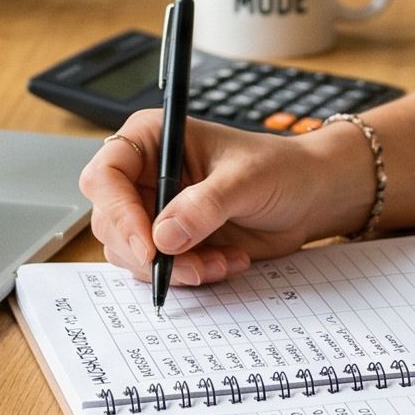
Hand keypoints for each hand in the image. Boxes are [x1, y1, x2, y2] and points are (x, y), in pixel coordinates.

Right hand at [78, 110, 375, 287]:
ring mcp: (155, 211)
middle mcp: (145, 175)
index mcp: (152, 139)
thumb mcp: (247, 180)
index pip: (106, 175)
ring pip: (131, 253)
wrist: (308, 197)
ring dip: (175, 268)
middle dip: (148, 252)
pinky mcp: (171, 242)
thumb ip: (206, 205)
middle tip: (190, 266)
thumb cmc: (280, 169)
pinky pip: (161, 270)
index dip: (119, 213)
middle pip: (110, 221)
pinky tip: (227, 261)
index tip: (149, 246)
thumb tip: (164, 236)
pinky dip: (192, 275)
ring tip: (221, 260)